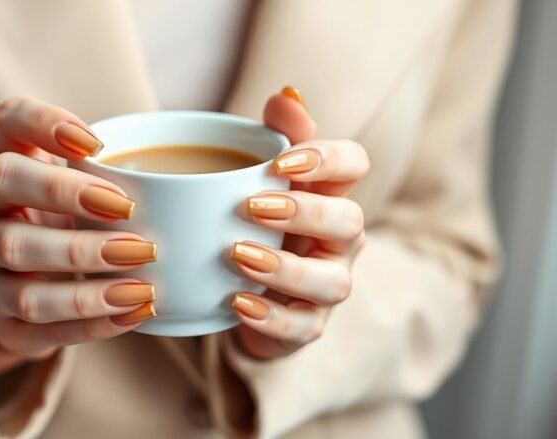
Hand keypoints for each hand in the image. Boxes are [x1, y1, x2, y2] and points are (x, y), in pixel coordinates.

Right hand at [0, 97, 156, 376]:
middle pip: (4, 186)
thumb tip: (178, 184)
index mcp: (4, 163)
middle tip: (130, 211)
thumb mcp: (77, 186)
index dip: (46, 123)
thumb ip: (111, 171)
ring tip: (142, 284)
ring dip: (85, 282)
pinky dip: (92, 324)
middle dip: (65, 195)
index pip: (10, 120)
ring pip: (18, 268)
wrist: (25, 283)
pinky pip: (40, 328)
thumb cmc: (64, 220)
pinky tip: (134, 312)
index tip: (98, 144)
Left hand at [230, 87, 368, 359]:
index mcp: (328, 192)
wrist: (240, 290)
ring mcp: (326, 284)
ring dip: (287, 268)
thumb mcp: (260, 177)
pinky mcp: (307, 326)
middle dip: (306, 213)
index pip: (354, 164)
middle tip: (252, 206)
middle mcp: (338, 239)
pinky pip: (303, 328)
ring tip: (239, 255)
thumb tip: (286, 94)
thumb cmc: (256, 222)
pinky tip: (237, 301)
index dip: (327, 159)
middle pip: (350, 222)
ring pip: (332, 281)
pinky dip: (271, 317)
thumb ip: (277, 137)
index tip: (282, 161)